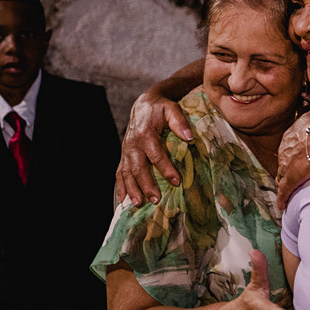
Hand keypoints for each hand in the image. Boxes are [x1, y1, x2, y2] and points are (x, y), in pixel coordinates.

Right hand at [116, 90, 190, 205]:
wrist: (143, 105)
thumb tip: (189, 137)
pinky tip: (123, 200)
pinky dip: (120, 186)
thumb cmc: (161, 108)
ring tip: (138, 204)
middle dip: (146, 185)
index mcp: (145, 134)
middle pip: (138, 167)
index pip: (156, 154)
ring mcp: (126, 151)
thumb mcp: (172, 109)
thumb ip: (180, 122)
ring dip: (132, 189)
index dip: (166, 169)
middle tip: (156, 200)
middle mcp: (133, 144)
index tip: (176, 181)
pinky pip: (119, 172)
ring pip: (126, 172)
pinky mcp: (124, 155)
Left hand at [277, 112, 309, 209]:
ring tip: (287, 190)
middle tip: (294, 173)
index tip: (299, 156)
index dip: (293, 152)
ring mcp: (286, 165)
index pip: (289, 146)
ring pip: (281, 176)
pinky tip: (282, 204)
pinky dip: (282, 198)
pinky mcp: (290, 180)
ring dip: (284, 183)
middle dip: (287, 167)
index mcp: (291, 134)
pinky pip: (283, 191)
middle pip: (283, 161)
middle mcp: (285, 149)